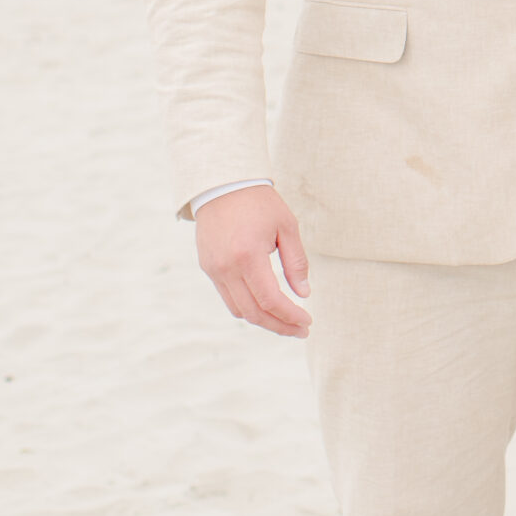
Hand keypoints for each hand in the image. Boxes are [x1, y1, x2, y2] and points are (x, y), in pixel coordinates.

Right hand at [195, 184, 310, 336]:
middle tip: (301, 330)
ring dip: (263, 321)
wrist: (223, 184)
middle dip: (280, 326)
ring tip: (286, 321)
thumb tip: (304, 294)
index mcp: (248, 255)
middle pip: (254, 313)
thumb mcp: (287, 226)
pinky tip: (265, 305)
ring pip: (239, 310)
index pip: (270, 300)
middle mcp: (227, 267)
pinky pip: (228, 298)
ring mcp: (214, 270)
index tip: (307, 322)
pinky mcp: (208, 268)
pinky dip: (248, 307)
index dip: (290, 317)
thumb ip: (296, 262)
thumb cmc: (260, 203)